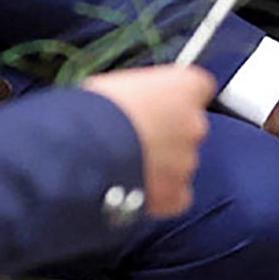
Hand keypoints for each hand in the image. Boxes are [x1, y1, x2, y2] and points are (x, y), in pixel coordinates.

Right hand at [90, 64, 210, 215]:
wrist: (83, 152)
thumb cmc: (93, 112)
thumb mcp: (115, 85)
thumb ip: (138, 95)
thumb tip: (130, 104)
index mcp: (184, 86)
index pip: (195, 89)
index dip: (173, 99)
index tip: (156, 105)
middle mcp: (194, 123)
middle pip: (187, 128)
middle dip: (165, 134)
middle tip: (134, 138)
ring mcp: (187, 160)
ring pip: (180, 162)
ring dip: (160, 164)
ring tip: (125, 165)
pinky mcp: (176, 193)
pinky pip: (175, 194)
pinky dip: (160, 193)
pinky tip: (135, 187)